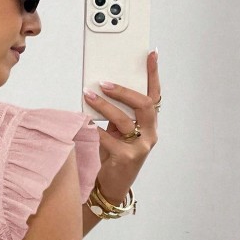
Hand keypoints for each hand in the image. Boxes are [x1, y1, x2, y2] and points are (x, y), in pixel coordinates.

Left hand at [83, 51, 160, 205]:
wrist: (111, 186)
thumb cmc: (113, 154)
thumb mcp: (118, 132)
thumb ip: (118, 114)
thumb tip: (102, 89)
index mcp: (149, 124)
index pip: (155, 95)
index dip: (153, 75)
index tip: (151, 54)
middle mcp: (150, 134)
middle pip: (144, 105)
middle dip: (124, 91)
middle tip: (105, 82)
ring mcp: (140, 147)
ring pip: (124, 121)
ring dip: (105, 106)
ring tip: (89, 96)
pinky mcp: (127, 158)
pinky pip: (109, 139)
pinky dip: (96, 129)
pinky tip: (85, 123)